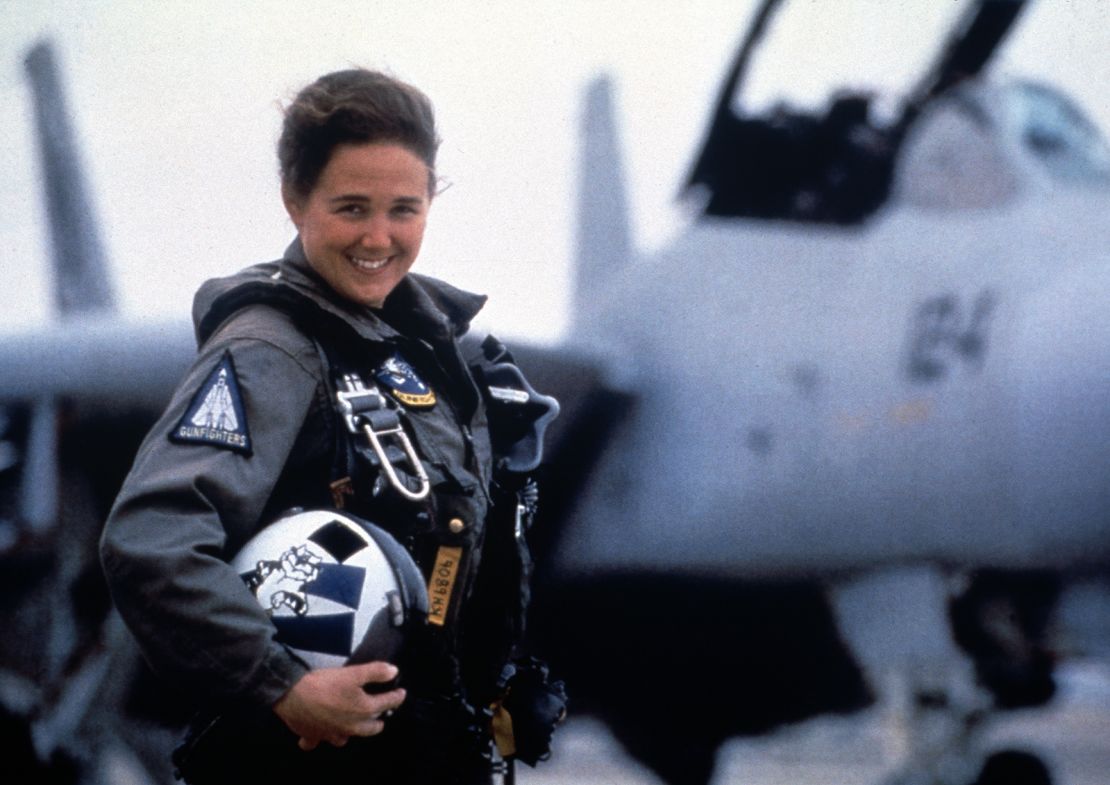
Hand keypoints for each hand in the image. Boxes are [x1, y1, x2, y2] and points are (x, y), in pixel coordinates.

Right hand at [272, 662, 405, 750]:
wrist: (292, 694)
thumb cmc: (324, 683)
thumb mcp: (353, 673)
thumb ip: (375, 671)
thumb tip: (394, 671)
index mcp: (363, 710)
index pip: (387, 704)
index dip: (397, 697)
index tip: (401, 693)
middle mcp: (351, 726)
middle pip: (372, 728)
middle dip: (378, 720)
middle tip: (380, 711)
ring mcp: (332, 734)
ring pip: (347, 738)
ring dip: (353, 731)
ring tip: (354, 722)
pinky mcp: (313, 736)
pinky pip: (318, 741)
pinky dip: (321, 738)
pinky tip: (322, 732)